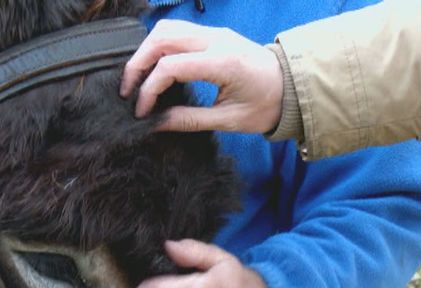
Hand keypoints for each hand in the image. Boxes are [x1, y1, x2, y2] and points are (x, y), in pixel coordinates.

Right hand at [120, 19, 283, 134]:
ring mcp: (215, 32)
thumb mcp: (229, 121)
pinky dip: (158, 47)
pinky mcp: (213, 34)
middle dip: (137, 64)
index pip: (170, 67)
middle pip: (161, 38)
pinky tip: (154, 69)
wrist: (293, 87)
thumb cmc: (267, 105)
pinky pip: (177, 31)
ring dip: (145, 52)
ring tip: (137, 79)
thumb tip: (155, 124)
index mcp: (223, 62)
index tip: (141, 112)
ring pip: (166, 29)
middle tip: (127, 91)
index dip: (148, 90)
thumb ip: (189, 120)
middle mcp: (217, 39)